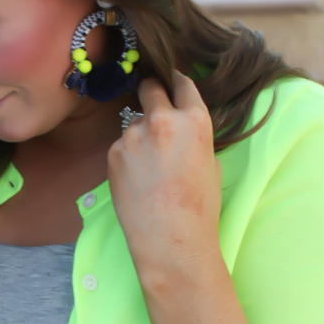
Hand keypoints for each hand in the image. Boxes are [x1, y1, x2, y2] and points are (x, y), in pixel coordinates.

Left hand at [107, 71, 249, 323]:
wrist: (170, 240)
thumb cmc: (200, 208)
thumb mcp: (211, 164)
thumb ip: (193, 138)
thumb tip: (179, 129)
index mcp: (194, 121)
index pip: (182, 84)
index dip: (177, 83)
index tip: (173, 83)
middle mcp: (162, 120)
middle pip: (150, 88)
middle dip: (151, 92)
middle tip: (152, 104)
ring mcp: (133, 135)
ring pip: (133, 122)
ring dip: (139, 135)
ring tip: (148, 168)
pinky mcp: (113, 153)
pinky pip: (121, 146)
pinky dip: (127, 156)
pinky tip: (136, 180)